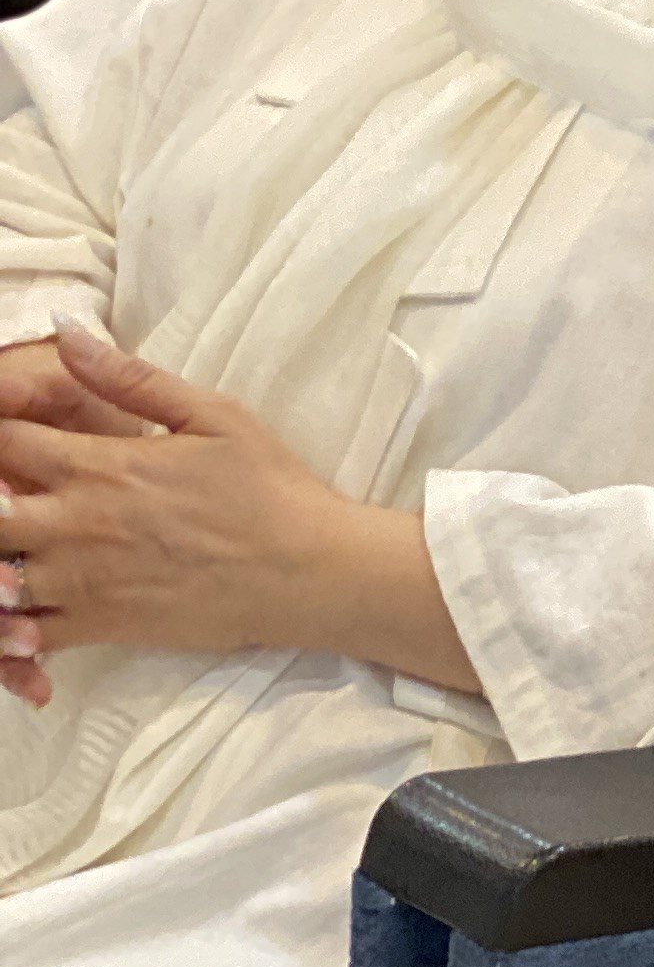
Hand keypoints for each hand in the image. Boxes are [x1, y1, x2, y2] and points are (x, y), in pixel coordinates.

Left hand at [0, 329, 351, 698]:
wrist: (310, 572)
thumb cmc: (269, 489)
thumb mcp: (212, 415)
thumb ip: (129, 376)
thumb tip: (65, 332)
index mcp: (97, 464)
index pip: (3, 437)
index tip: (10, 434)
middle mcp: (76, 523)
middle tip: (9, 496)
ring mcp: (83, 580)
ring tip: (15, 551)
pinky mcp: (101, 625)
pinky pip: (25, 634)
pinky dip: (12, 625)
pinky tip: (23, 609)